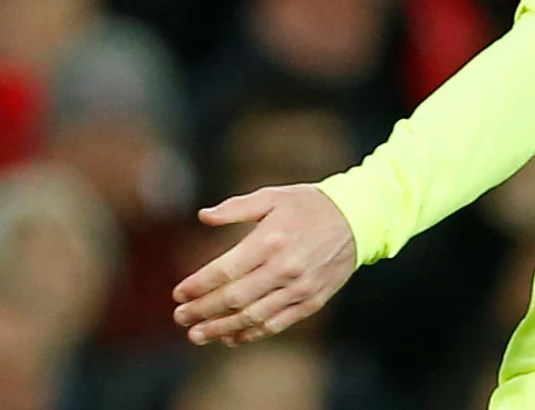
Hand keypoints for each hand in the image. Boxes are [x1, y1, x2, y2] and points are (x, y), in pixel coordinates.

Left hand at [171, 185, 358, 345]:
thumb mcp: (271, 196)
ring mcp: (300, 288)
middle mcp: (285, 267)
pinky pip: (278, 324)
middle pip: (235, 298)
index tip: (178, 293)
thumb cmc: (307, 204)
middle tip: (180, 317)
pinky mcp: (312, 301)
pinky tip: (231, 337)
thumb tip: (202, 217)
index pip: (226, 270)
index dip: (199, 284)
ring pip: (254, 316)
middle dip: (203, 311)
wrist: (356, 220)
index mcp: (270, 240)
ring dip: (222, 329)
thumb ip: (235, 208)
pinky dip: (253, 334)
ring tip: (197, 335)